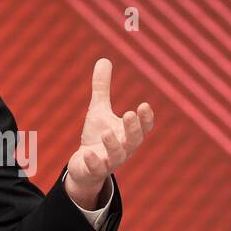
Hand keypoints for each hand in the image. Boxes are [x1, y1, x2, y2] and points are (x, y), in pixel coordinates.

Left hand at [65, 58, 153, 209]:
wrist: (84, 166)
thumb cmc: (97, 136)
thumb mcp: (99, 110)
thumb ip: (102, 88)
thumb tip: (103, 59)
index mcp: (128, 134)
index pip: (143, 127)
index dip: (146, 118)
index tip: (144, 105)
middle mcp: (123, 148)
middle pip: (134, 140)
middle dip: (133, 128)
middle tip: (129, 113)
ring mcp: (110, 161)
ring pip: (117, 156)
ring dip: (113, 144)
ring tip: (107, 132)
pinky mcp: (95, 171)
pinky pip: (97, 169)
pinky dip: (93, 162)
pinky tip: (86, 154)